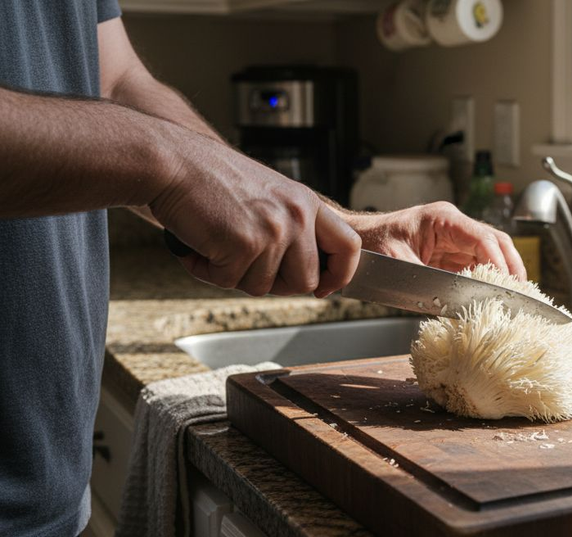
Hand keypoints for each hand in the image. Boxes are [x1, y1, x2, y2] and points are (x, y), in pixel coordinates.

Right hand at [149, 128, 360, 297]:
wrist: (171, 162)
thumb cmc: (211, 179)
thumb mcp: (270, 195)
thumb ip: (292, 227)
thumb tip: (307, 273)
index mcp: (307, 202)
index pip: (348, 246)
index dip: (340, 275)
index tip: (325, 288)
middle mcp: (297, 216)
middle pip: (306, 281)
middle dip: (275, 283)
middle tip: (246, 264)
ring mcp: (273, 231)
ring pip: (265, 287)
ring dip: (235, 275)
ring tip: (217, 243)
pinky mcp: (244, 244)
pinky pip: (230, 282)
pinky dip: (208, 271)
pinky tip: (200, 245)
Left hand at [347, 202, 526, 280]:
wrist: (356, 244)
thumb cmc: (372, 246)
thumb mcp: (398, 264)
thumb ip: (429, 279)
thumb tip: (457, 297)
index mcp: (443, 219)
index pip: (483, 237)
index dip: (499, 261)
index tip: (507, 284)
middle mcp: (454, 226)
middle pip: (496, 242)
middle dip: (511, 267)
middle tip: (521, 293)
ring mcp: (454, 240)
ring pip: (492, 254)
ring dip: (503, 274)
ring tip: (513, 297)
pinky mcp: (451, 255)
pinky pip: (477, 266)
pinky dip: (488, 281)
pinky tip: (493, 297)